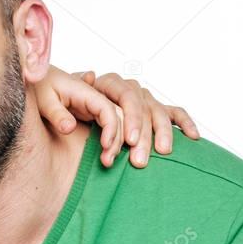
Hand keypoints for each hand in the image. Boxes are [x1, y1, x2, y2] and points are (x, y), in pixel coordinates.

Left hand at [35, 66, 198, 167]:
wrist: (58, 94)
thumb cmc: (53, 97)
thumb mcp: (49, 100)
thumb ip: (59, 110)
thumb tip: (72, 115)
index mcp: (105, 83)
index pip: (125, 95)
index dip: (130, 118)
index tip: (129, 141)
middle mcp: (126, 88)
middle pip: (143, 107)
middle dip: (145, 134)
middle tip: (141, 161)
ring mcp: (140, 98)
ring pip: (158, 111)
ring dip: (163, 133)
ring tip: (164, 154)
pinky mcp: (148, 110)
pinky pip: (172, 112)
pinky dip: (183, 123)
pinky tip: (193, 138)